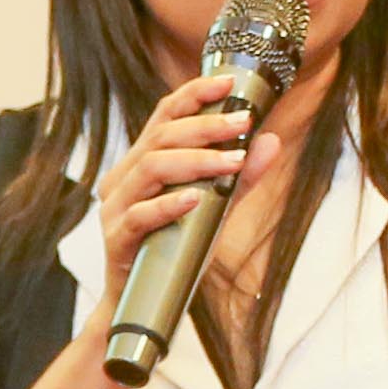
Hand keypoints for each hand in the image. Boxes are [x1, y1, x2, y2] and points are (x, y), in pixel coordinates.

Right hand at [81, 71, 276, 321]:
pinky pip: (140, 215)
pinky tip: (196, 200)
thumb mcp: (216, 211)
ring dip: (196, 161)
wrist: (143, 307)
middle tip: (243, 123)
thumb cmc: (175, 252)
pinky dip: (169, 204)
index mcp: (141, 163)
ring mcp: (116, 208)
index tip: (229, 81)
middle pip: (160, 136)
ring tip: (232, 161)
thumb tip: (271, 140)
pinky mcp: (116, 238)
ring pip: (151, 167)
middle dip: (206, 126)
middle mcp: (123, 178)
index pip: (164, 116)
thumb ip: (239, 178)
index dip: (194, 93)